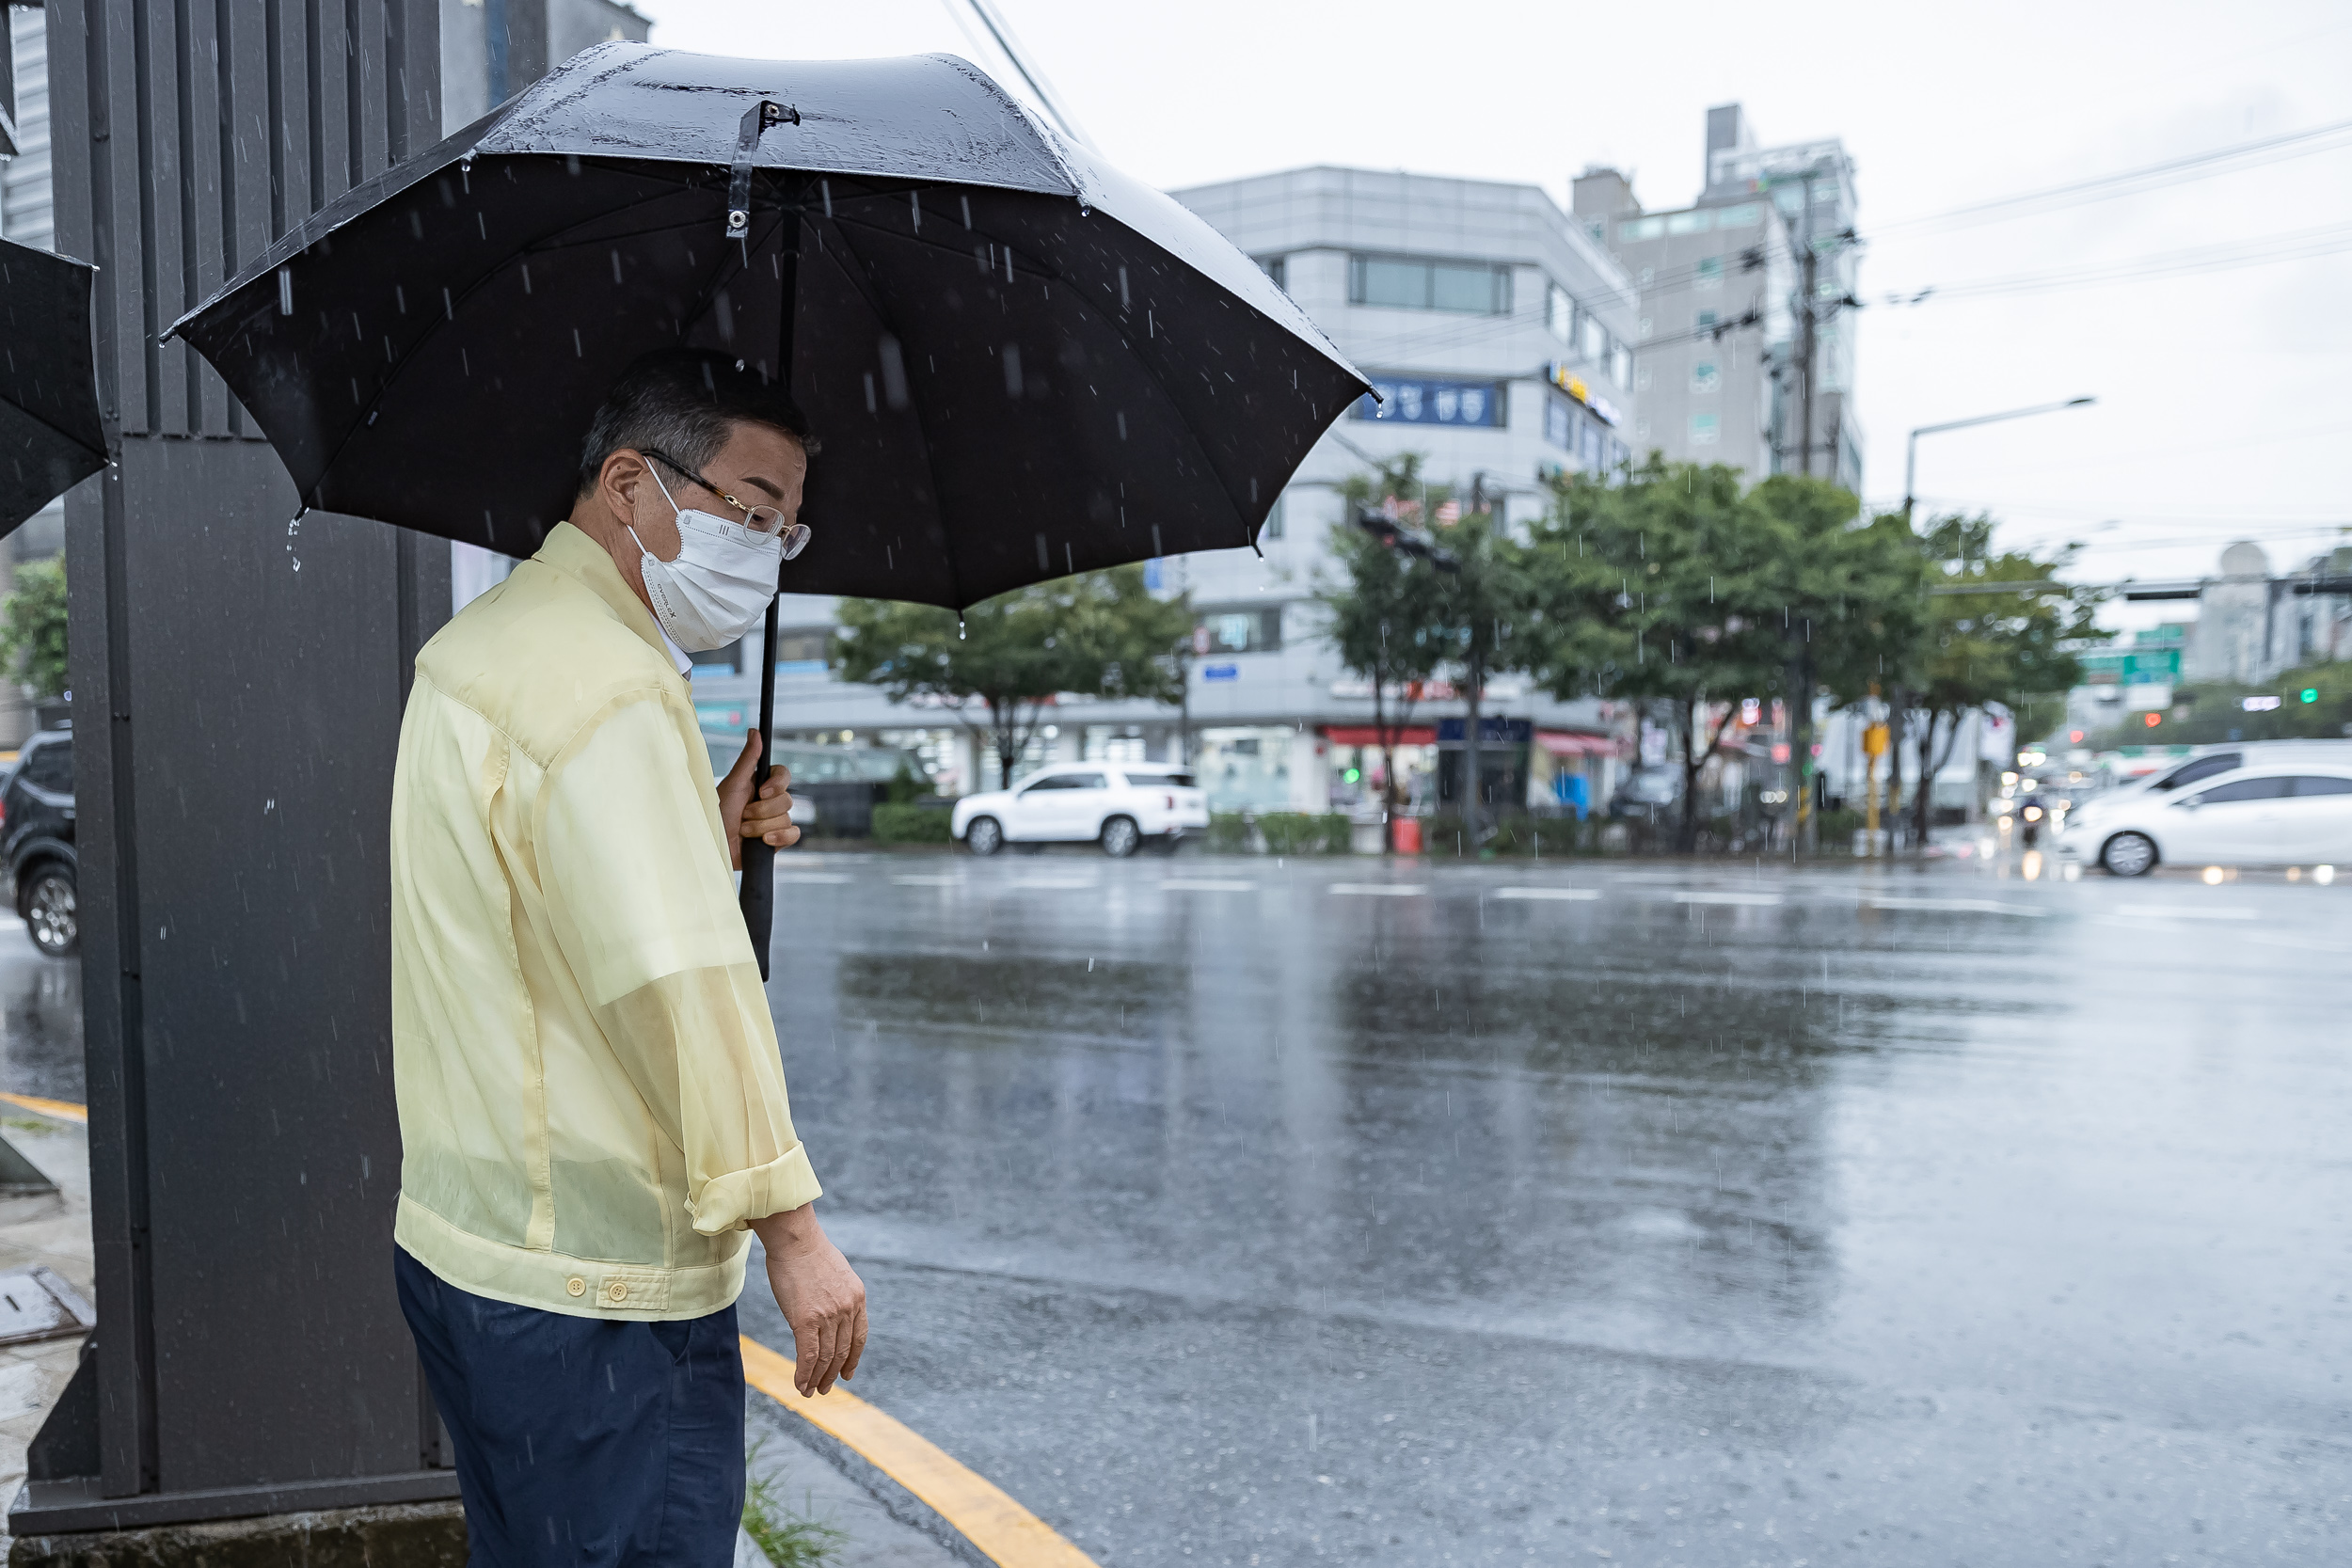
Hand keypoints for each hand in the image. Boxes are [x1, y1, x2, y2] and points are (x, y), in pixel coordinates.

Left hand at [718, 732, 798, 868]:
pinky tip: (763, 841)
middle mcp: (768, 802)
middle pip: (787, 799)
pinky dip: (779, 837)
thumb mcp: (732, 784)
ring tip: (743, 831)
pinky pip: (793, 834)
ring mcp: (774, 821)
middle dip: (762, 811)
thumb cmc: (717, 815)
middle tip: (743, 815)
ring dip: (761, 827)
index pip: (783, 775)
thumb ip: (748, 759)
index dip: (777, 784)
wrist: (714, 847)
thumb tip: (755, 732)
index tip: (761, 792)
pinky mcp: (777, 840)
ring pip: (786, 818)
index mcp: (759, 785)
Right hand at [751, 1204, 867, 1395]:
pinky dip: (804, 1374)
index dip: (853, 1359)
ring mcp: (828, 1316)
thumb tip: (831, 1311)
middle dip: (833, 1374)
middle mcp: (847, 1309)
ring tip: (811, 1392)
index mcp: (858, 1298)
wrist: (796, 1239)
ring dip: (817, 1379)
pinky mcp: (806, 1320)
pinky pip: (807, 1355)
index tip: (848, 1373)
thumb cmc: (809, 1252)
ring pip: (825, 1357)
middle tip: (825, 1389)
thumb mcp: (837, 1274)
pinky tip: (800, 1385)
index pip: (859, 1337)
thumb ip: (839, 1295)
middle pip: (842, 1351)